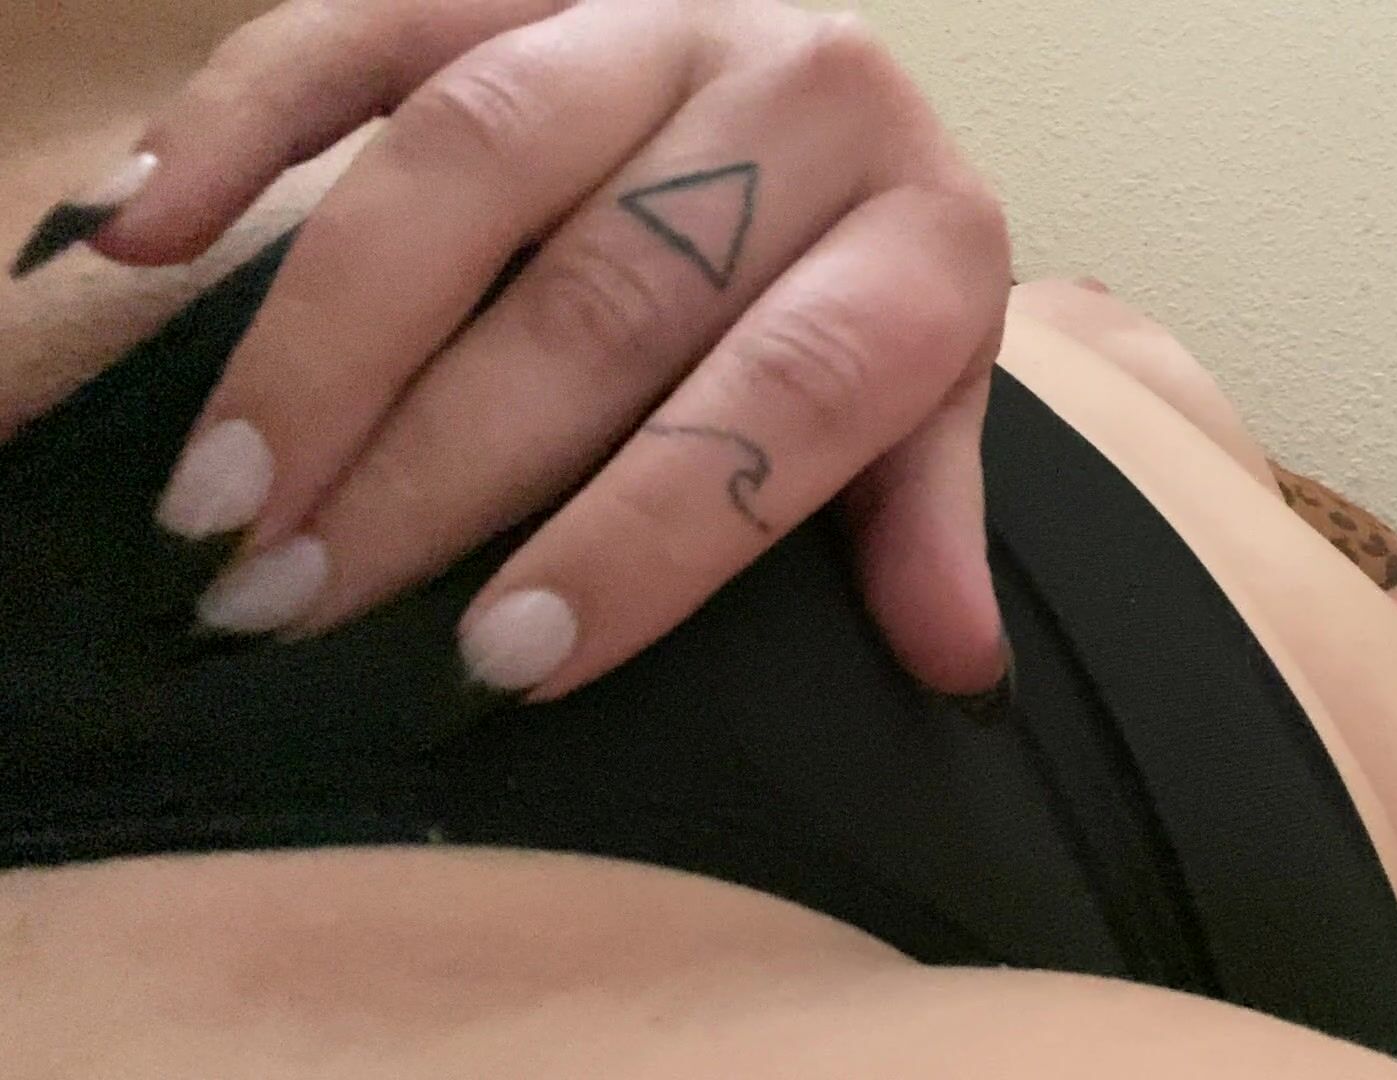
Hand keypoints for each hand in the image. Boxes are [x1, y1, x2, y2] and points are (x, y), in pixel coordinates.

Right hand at [21, 0, 1011, 701]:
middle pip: (607, 293)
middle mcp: (801, 94)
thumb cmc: (857, 275)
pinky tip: (142, 235)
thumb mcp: (926, 392)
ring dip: (327, 337)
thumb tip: (953, 663)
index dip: (648, 534)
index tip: (504, 655)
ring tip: (222, 498)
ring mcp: (645, 13)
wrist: (822, 84)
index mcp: (923, 232)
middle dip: (441, 468)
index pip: (790, 395)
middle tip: (301, 603)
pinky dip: (239, 125)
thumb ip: (921, 511)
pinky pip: (357, 27)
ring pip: (471, 157)